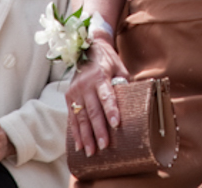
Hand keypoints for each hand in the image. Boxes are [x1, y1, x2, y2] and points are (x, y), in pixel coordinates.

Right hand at [65, 37, 130, 155]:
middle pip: (92, 111)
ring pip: (80, 117)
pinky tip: (79, 145)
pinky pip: (72, 117)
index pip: (106, 96)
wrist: (89, 49)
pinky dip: (75, 132)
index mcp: (100, 76)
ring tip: (91, 152)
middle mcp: (85, 84)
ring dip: (86, 136)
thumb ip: (124, 85)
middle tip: (104, 146)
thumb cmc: (109, 61)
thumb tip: (133, 105)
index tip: (115, 125)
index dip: (111, 111)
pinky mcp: (69, 96)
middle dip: (98, 130)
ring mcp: (75, 91)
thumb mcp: (120, 68)